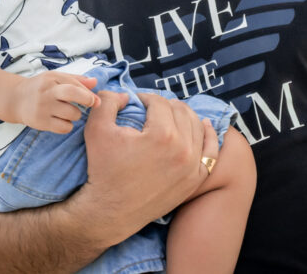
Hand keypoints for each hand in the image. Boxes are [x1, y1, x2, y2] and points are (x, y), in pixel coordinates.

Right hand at [15, 72, 98, 133]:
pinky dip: (67, 126)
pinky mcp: (40, 122)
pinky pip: (64, 127)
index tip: (96, 100)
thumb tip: (95, 81)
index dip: (89, 93)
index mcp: (51, 78)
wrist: (16, 99)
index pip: (74, 84)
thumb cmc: (41, 88)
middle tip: (92, 104)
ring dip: (76, 114)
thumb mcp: (56, 78)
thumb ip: (76, 80)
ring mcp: (42, 107)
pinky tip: (62, 121)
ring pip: (71, 113)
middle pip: (72, 94)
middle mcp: (46, 91)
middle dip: (87, 100)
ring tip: (69, 112)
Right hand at [77, 90, 217, 245]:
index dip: (145, 97)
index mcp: (162, 135)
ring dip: (183, 116)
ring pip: (196, 126)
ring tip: (169, 115)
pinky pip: (210, 151)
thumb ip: (108, 100)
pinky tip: (203, 126)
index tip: (136, 102)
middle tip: (150, 109)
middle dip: (164, 105)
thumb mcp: (96, 128)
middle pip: (180, 111)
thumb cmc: (103, 169)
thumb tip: (126, 95)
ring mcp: (192, 166)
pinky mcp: (195, 180)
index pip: (159, 102)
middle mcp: (183, 150)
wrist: (110, 211)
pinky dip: (208, 136)